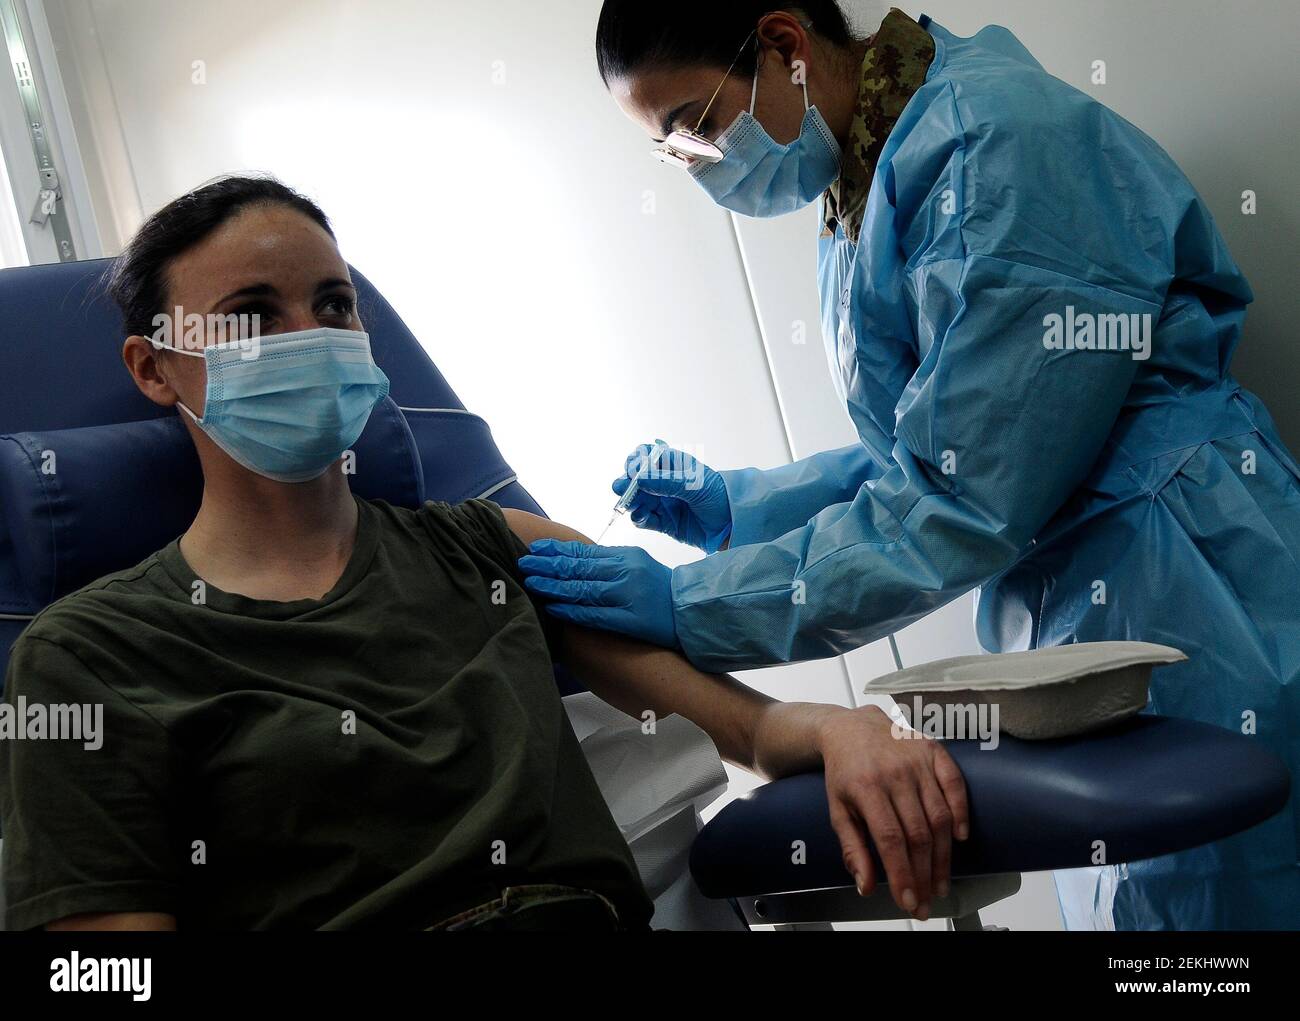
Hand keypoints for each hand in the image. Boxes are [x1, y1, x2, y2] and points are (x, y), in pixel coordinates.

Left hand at [518, 541, 678, 649]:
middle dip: (548, 565)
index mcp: (627, 556)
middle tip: (524, 563)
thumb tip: (572, 558)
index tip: (536, 548)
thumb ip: (608, 562)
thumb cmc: (660, 588)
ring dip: (554, 586)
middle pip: (580, 567)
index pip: (585, 551)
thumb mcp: (637, 565)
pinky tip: (553, 608)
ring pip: (583, 589)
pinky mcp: (630, 620)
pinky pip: (595, 615)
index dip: (557, 549)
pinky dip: (571, 611)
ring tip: (532, 582)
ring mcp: (628, 596)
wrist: (691, 612)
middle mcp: (626, 572)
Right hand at [614, 443, 731, 552]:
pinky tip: (641, 518)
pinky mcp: (664, 523)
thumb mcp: (694, 484)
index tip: (632, 470)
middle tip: (621, 489)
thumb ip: (665, 482)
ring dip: (631, 502)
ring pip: (636, 500)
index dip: (635, 461)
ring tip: (632, 507)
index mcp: (672, 465)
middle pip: (635, 480)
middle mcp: (664, 482)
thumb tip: (638, 479)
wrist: (735, 524)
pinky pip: (644, 519)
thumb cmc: (720, 496)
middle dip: (626, 483)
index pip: (645, 456)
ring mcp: (662, 502)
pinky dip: (639, 518)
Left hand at [817, 706, 969, 920]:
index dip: (902, 874)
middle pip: (918, 833)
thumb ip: (852, 848)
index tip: (909, 902)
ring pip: (939, 816)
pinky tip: (960, 838)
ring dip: (944, 856)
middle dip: (925, 874)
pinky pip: (954, 783)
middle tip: (927, 901)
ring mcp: (916, 760)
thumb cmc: (844, 772)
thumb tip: (866, 886)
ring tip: (941, 883)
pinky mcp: (933, 750)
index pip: (890, 840)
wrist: (851, 728)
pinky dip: (961, 811)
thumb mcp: (838, 810)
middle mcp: (894, 773)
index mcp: (866, 788)